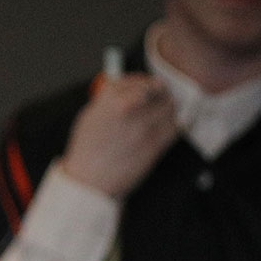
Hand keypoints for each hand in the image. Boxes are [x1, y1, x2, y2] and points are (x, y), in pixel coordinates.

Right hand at [59, 72, 177, 198]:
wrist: (90, 180)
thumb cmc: (86, 152)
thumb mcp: (89, 117)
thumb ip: (108, 100)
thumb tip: (125, 92)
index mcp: (110, 100)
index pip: (136, 80)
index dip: (144, 82)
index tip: (147, 85)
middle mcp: (128, 109)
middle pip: (157, 90)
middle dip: (160, 93)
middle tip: (161, 96)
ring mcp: (143, 126)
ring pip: (169, 107)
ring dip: (168, 108)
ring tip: (164, 113)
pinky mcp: (154, 144)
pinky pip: (174, 127)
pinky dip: (173, 125)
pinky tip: (167, 127)